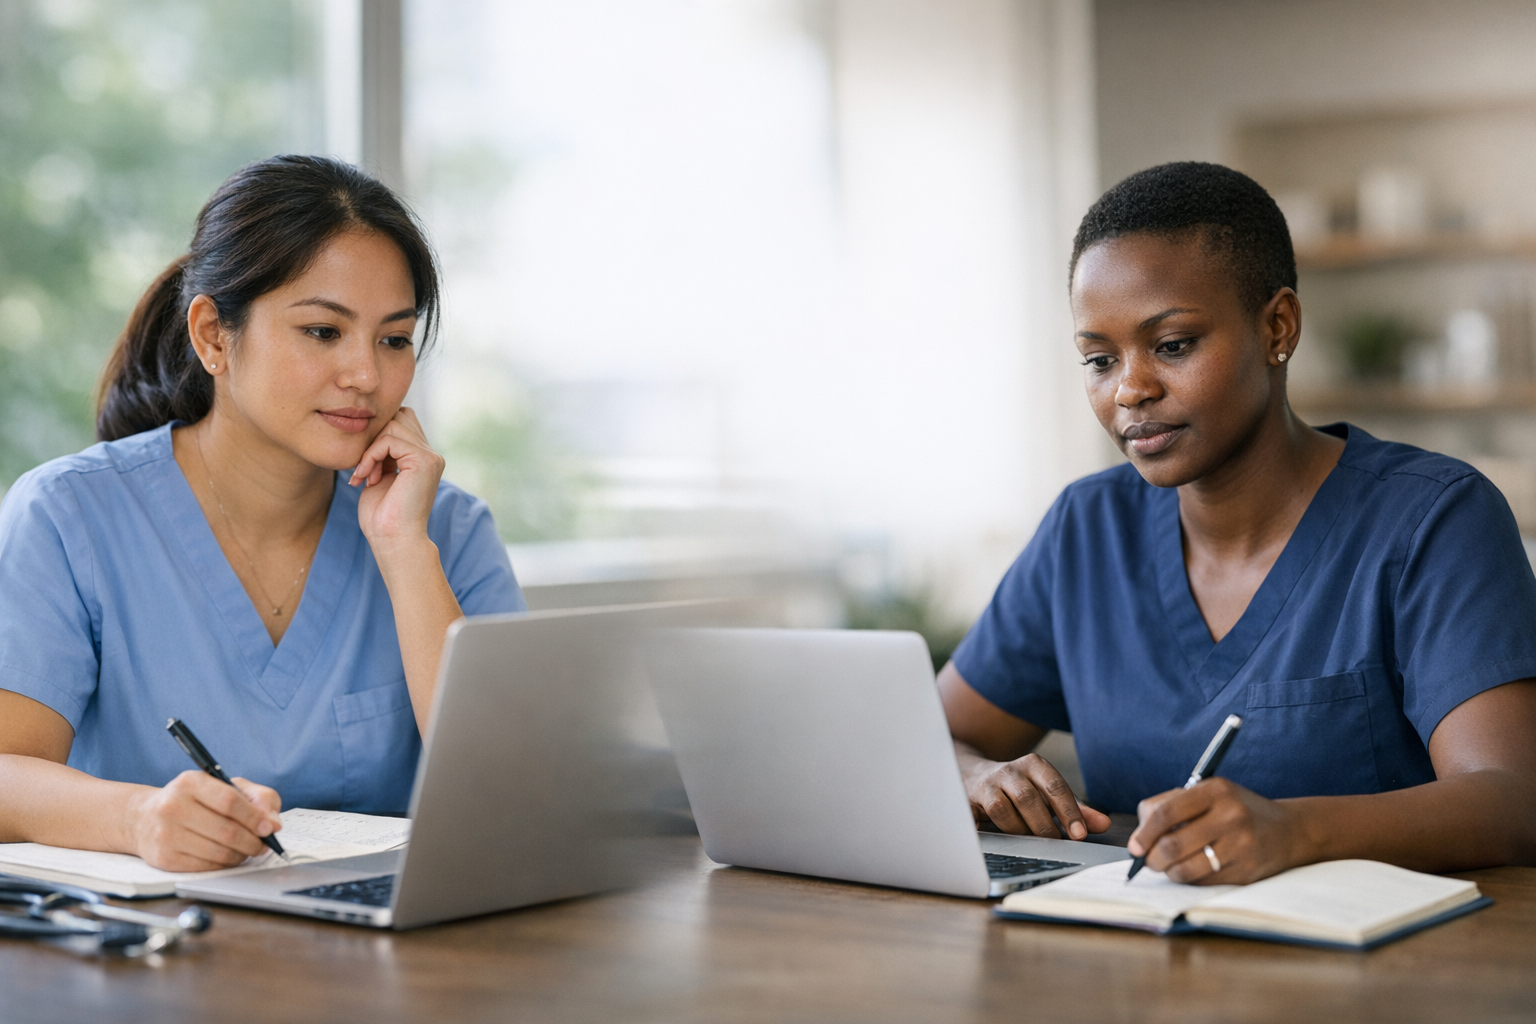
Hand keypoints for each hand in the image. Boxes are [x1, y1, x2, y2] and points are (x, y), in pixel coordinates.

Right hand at [124, 771, 282, 871]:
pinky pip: (205, 867)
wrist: (144, 818)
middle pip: (226, 830)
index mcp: (191, 782)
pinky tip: (228, 857)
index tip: (270, 828)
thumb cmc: (194, 800)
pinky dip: (224, 865)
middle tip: (264, 845)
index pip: (230, 801)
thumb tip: (274, 822)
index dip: (254, 817)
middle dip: (253, 841)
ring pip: (218, 852)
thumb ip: (256, 797)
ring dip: (241, 855)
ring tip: (247, 850)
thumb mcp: (224, 786)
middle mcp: (173, 805)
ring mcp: (166, 833)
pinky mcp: (163, 858)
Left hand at [351, 407, 444, 550]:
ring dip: (371, 448)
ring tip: (365, 474)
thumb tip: (371, 431)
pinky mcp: (424, 460)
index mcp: (423, 459)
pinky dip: (371, 455)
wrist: (393, 540)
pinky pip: (389, 439)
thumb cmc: (383, 517)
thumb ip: (382, 453)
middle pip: (400, 416)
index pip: (401, 423)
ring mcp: (431, 456)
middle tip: (364, 468)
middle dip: (375, 437)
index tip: (365, 468)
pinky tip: (367, 477)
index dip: (378, 437)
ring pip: (393, 424)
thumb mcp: (380, 476)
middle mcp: (431, 455)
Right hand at [959, 751, 1110, 839]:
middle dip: (1043, 825)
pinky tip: (988, 833)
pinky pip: (973, 814)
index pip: (1055, 786)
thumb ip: (1075, 808)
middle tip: (1055, 844)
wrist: (975, 774)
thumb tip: (1104, 824)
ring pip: (1002, 809)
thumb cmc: (1020, 788)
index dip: (1068, 811)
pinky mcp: (968, 798)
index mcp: (1034, 765)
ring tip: (1028, 841)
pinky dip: (980, 825)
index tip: (1079, 834)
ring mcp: (987, 784)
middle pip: (1028, 798)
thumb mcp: (1048, 792)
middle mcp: (1010, 771)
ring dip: (1018, 829)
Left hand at [1127, 777, 1301, 883]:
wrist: (1288, 831)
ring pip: (1185, 869)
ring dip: (1168, 872)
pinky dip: (1189, 879)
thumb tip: (1138, 837)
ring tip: (1168, 866)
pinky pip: (1203, 882)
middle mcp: (1231, 816)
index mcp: (1216, 791)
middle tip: (1148, 860)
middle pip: (1173, 845)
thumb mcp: (1208, 795)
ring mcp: (1241, 845)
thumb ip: (1171, 806)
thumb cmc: (1236, 811)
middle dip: (1152, 858)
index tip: (1134, 846)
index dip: (1144, 833)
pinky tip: (1192, 870)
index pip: (1167, 813)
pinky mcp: (1247, 871)